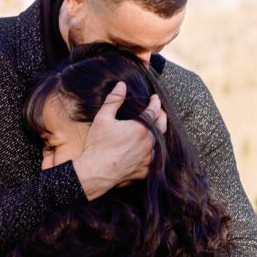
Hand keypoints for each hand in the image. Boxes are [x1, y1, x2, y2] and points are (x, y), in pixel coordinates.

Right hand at [72, 82, 168, 200]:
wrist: (95, 172)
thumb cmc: (98, 145)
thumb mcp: (103, 118)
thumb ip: (114, 100)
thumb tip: (121, 85)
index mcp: (140, 127)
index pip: (153, 111)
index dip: (155, 102)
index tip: (155, 98)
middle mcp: (148, 142)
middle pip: (161, 126)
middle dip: (161, 116)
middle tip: (159, 111)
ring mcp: (148, 158)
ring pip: (159, 143)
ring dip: (157, 135)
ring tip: (154, 130)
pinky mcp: (145, 170)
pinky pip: (153, 160)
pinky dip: (153, 153)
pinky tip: (149, 151)